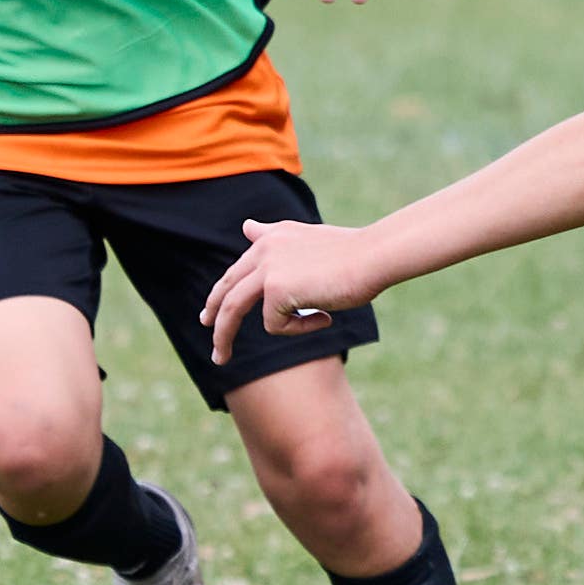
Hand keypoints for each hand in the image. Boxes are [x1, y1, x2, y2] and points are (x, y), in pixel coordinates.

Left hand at [202, 216, 374, 363]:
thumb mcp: (307, 240)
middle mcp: (263, 248)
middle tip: (210, 344)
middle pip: (226, 289)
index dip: (220, 294)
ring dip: (224, 338)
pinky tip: (325, 317)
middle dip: (213, 318)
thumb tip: (245, 225)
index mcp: (271, 237)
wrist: (374, 256)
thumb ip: (275, 236)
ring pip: (233, 310)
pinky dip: (300, 328)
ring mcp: (267, 268)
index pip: (237, 270)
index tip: (209, 315)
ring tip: (221, 359)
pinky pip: (276, 325)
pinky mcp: (276, 289)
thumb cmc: (353, 253)